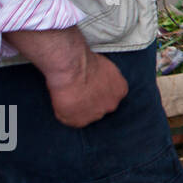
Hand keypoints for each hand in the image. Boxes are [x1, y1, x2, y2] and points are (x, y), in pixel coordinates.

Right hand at [3, 27, 127, 127]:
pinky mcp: (80, 121)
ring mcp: (97, 115)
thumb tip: (97, 80)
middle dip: (92, 101)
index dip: (99, 92)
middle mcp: (112, 105)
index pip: (111, 95)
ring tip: (69, 95)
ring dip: (79, 107)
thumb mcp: (106, 67)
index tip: (90, 87)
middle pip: (101, 107)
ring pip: (87, 114)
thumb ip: (106, 79)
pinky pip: (72, 120)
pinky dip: (65, 112)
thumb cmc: (87, 61)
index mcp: (120, 90)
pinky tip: (62, 100)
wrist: (74, 69)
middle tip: (78, 92)